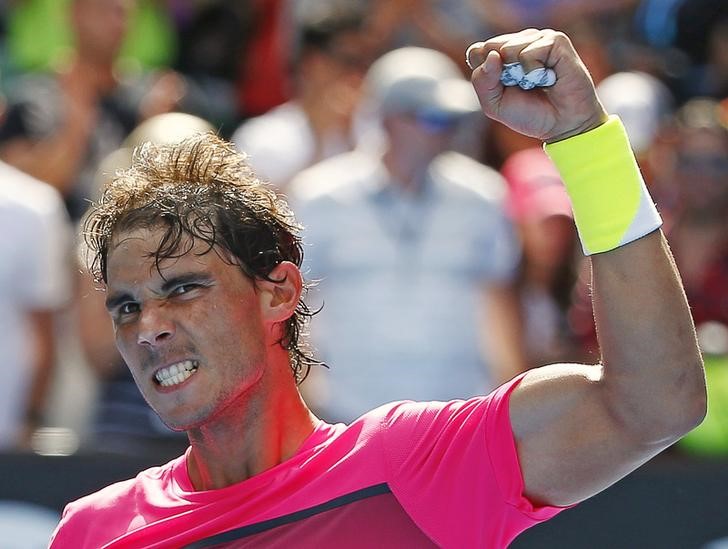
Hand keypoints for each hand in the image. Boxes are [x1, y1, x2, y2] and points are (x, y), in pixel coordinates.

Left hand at [467, 29, 607, 142]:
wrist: (563, 125)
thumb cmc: (530, 114)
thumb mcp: (494, 105)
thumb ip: (482, 81)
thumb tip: (492, 55)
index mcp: (502, 55)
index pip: (477, 51)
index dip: (484, 72)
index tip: (501, 89)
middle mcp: (519, 43)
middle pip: (490, 47)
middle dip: (501, 75)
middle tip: (522, 87)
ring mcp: (538, 39)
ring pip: (508, 47)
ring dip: (519, 74)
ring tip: (537, 82)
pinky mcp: (555, 41)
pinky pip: (529, 52)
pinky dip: (534, 71)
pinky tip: (548, 78)